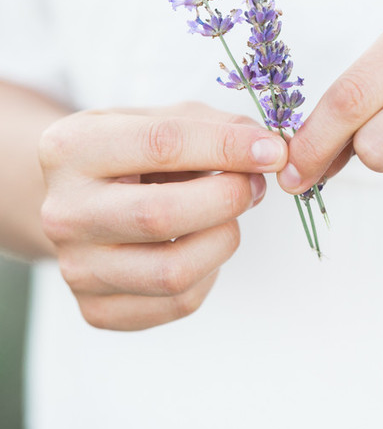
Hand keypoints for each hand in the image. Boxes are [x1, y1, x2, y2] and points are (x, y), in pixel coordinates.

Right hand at [40, 102, 286, 329]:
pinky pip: (177, 303)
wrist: (85, 199)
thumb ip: (220, 128)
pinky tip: (202, 244)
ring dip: (223, 239)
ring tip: (229, 214)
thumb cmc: (134, 152)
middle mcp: (63, 211)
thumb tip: (271, 150)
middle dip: (227, 198)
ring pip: (172, 272)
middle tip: (254, 184)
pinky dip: (209, 273)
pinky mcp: (97, 310)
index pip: (161, 144)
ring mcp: (76, 267)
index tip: (272, 150)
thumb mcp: (167, 119)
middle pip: (160, 215)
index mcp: (73, 148)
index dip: (226, 147)